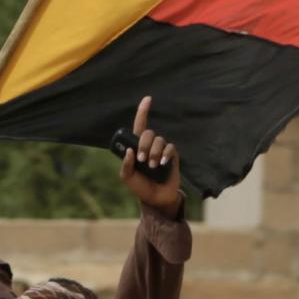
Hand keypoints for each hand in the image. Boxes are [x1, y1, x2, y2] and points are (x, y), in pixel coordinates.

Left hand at [118, 96, 183, 215]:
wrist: (156, 199)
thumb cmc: (140, 187)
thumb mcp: (127, 178)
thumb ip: (125, 165)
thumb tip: (130, 151)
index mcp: (137, 147)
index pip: (140, 125)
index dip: (143, 111)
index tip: (148, 99)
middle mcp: (150, 145)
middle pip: (148, 133)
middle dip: (144, 145)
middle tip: (142, 160)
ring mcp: (162, 150)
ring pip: (159, 140)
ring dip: (154, 152)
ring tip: (153, 166)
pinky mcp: (172, 156)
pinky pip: (170, 148)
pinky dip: (166, 154)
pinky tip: (163, 164)